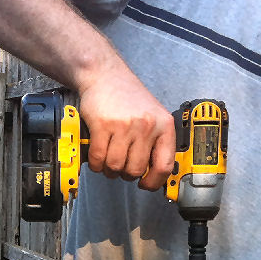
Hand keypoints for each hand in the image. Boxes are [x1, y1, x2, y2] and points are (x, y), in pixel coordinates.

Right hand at [76, 69, 175, 190]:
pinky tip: (96, 156)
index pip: (164, 165)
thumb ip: (155, 141)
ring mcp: (124, 126)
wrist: (105, 75)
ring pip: (115, 166)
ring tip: (108, 160)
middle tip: (121, 166)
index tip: (146, 184)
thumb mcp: (152, 116)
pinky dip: (95, 163)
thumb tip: (153, 173)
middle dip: (125, 174)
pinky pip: (98, 158)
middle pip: (135, 170)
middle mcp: (146, 126)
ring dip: (108, 169)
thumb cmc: (127, 97)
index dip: (154, 182)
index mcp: (163, 125)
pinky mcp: (102, 125)